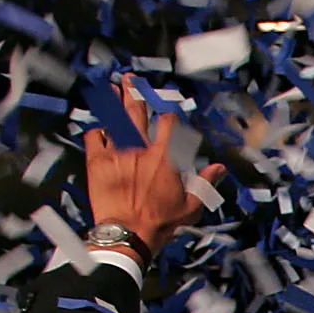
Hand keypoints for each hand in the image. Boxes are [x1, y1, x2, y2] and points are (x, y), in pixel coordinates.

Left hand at [81, 76, 225, 252]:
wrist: (128, 232)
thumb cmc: (160, 222)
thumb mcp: (191, 205)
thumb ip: (205, 182)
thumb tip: (219, 168)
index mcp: (165, 157)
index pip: (168, 123)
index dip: (167, 114)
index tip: (166, 110)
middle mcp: (141, 148)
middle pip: (137, 111)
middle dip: (135, 93)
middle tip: (130, 80)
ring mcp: (117, 152)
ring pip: (115, 119)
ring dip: (114, 102)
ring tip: (113, 89)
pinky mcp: (97, 161)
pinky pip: (94, 137)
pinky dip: (96, 130)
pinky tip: (98, 127)